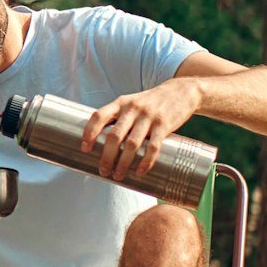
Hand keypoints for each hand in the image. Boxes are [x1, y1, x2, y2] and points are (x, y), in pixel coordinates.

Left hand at [82, 80, 201, 180]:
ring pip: (132, 144)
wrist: (182, 91)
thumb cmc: (151, 102)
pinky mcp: (164, 125)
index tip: (85, 149)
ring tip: (118, 175)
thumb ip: (118, 118)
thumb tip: (100, 142)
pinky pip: (153, 147)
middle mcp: (133, 108)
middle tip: (103, 171)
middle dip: (106, 156)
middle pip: (114, 136)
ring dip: (123, 163)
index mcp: (121, 102)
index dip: (89, 133)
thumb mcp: (131, 102)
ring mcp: (149, 117)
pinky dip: (145, 162)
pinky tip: (140, 172)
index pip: (99, 116)